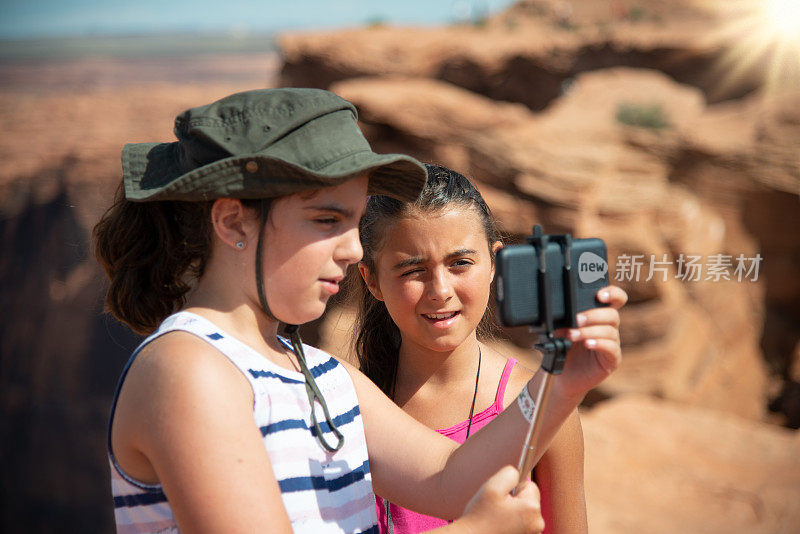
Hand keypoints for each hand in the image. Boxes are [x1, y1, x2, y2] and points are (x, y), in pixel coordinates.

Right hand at [458, 465, 544, 533]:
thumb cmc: (480, 517)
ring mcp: (532, 533)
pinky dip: (512, 522)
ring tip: (497, 518)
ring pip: (524, 511)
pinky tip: (499, 525)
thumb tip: (518, 474)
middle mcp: (537, 524)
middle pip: (528, 499)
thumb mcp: (493, 486)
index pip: (530, 485)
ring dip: (513, 511)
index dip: (513, 487)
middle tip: (497, 507)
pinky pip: (521, 522)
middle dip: (514, 500)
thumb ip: (510, 473)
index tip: (501, 497)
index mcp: (532, 509)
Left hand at [552, 285, 626, 400]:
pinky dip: (600, 344)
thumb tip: (555, 310)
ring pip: (610, 331)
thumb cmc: (562, 348)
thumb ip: (561, 318)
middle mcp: (608, 327)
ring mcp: (612, 343)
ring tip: (573, 335)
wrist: (561, 374)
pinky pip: (612, 348)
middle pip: (612, 314)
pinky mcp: (612, 359)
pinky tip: (588, 344)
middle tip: (576, 320)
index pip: (614, 299)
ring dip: (590, 331)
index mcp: (598, 316)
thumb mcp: (558, 330)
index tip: (600, 294)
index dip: (612, 293)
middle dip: (593, 315)